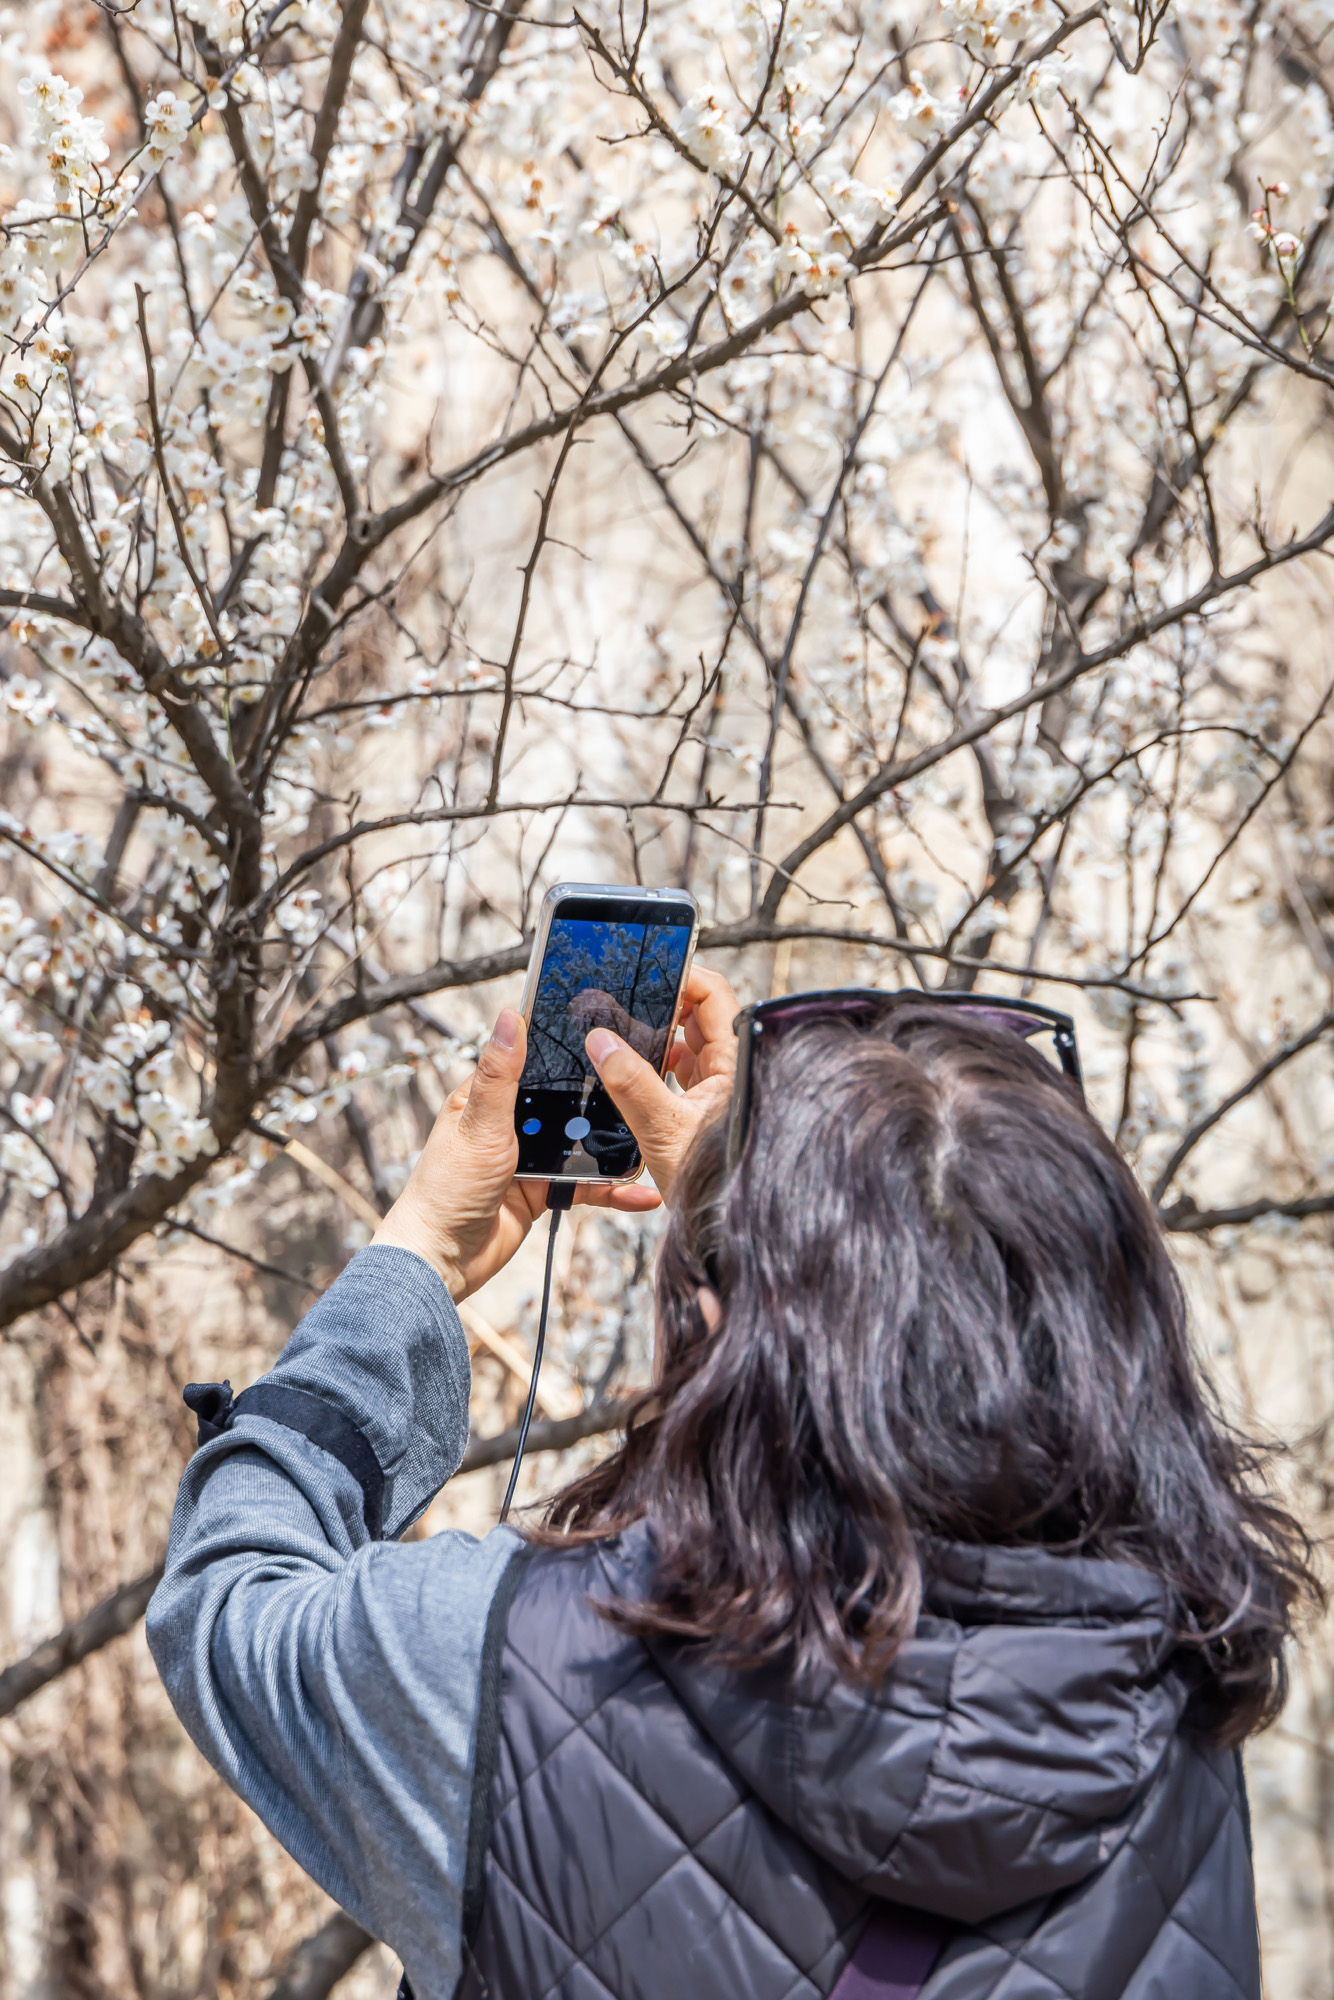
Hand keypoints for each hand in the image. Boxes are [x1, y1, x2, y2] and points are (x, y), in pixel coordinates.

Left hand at [371, 1008, 659, 1300]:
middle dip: (602, 1102)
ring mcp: (529, 1158)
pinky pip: (586, 1185)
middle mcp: (510, 1124)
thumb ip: (500, 1075)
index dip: (565, 1050)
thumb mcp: (479, 1124)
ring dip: (613, 1148)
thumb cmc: (445, 1189)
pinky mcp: (544, 1190)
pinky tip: (639, 1193)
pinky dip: (612, 1190)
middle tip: (644, 1088)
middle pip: (566, 1103)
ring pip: (581, 1144)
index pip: (532, 1062)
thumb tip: (510, 1017)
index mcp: (487, 1098)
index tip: (606, 1034)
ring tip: (650, 1142)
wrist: (443, 1259)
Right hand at [584, 962, 739, 1203]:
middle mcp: (732, 1070)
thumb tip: (600, 1042)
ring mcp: (719, 1089)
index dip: (684, 975)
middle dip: (662, 1005)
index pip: (716, 995)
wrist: (724, 1230)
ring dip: (656, 1037)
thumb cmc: (713, 1183)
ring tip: (619, 1030)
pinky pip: (680, 1073)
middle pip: (699, 1016)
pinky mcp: (705, 1109)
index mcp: (736, 1062)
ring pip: (687, 1046)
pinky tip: (629, 1068)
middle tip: (624, 998)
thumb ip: (630, 1083)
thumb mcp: (663, 1130)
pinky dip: (656, 1066)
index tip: (649, 968)